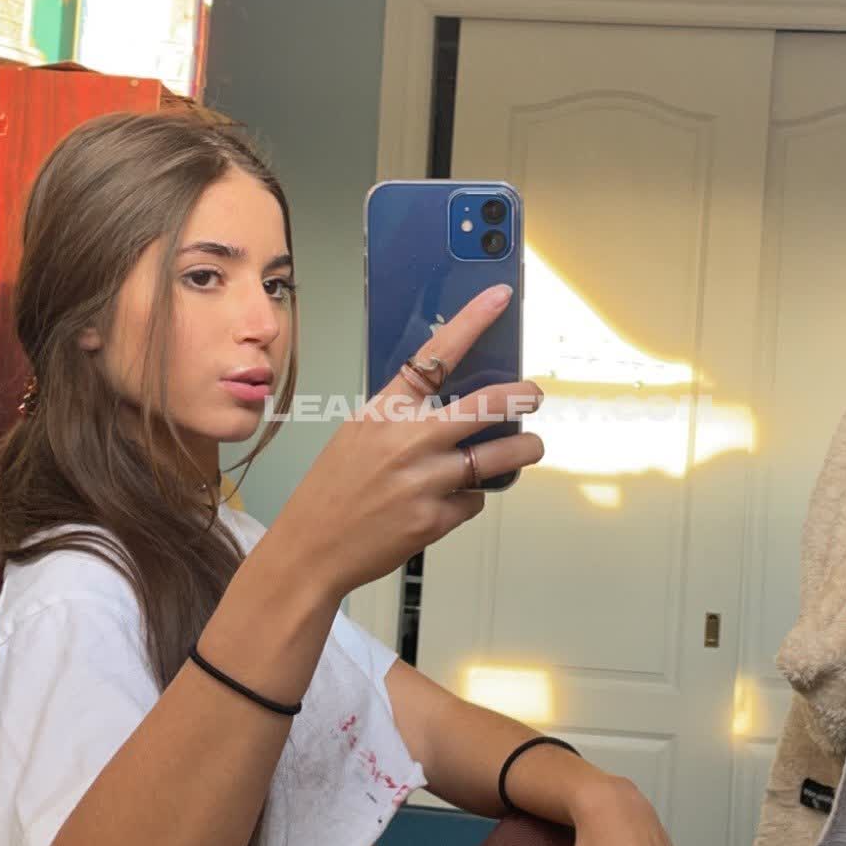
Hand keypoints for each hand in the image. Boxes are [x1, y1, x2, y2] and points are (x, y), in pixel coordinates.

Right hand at [277, 286, 543, 599]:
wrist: (311, 548)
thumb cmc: (333, 490)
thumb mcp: (359, 434)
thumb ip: (402, 415)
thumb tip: (456, 402)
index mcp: (386, 411)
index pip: (435, 354)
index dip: (472, 321)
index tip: (499, 297)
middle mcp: (408, 440)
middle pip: (487, 406)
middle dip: (522, 397)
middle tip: (534, 395)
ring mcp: (424, 481)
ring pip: (500, 457)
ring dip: (523, 451)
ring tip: (528, 447)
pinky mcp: (434, 519)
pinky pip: (475, 500)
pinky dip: (470, 498)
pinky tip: (448, 502)